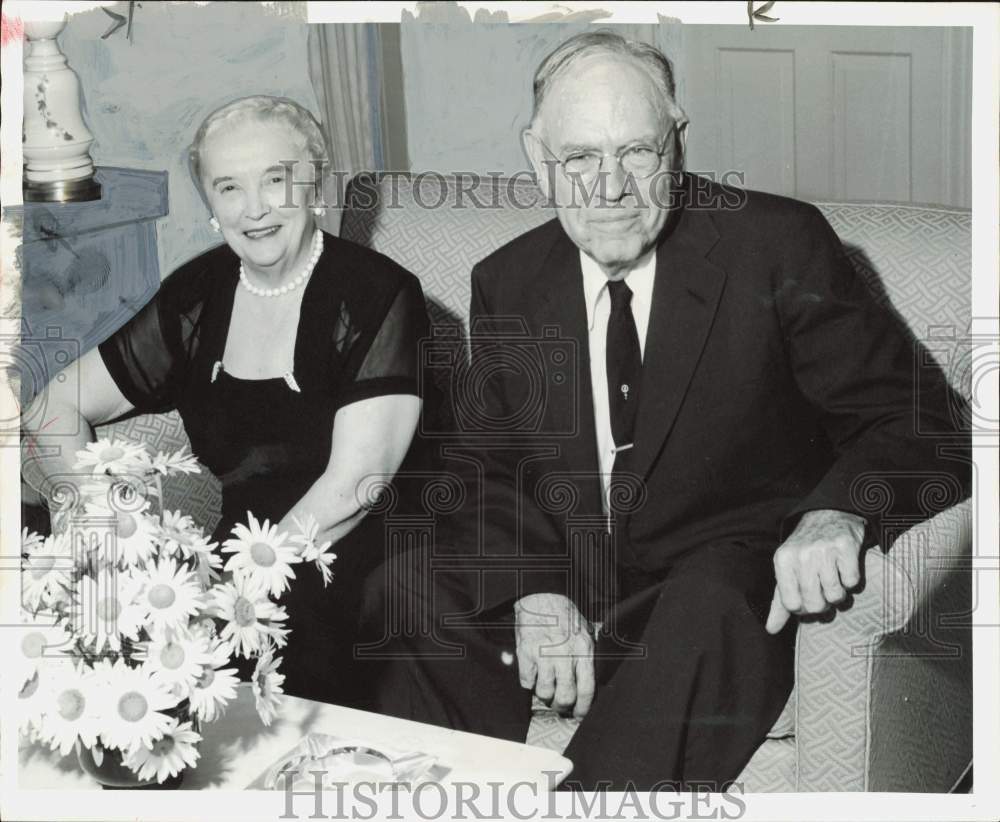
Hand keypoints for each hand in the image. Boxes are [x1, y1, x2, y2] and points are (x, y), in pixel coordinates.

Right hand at [513, 593, 594, 718]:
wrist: (540, 595)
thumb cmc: (564, 614)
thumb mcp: (584, 631)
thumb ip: (587, 655)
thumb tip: (589, 683)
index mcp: (583, 648)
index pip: (587, 688)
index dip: (584, 707)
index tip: (579, 714)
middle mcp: (564, 653)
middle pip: (566, 696)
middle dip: (563, 707)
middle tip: (561, 706)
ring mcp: (544, 653)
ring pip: (545, 693)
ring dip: (545, 696)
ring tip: (546, 690)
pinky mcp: (525, 653)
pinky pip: (526, 682)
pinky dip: (529, 683)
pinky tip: (533, 675)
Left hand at [766, 509, 865, 633]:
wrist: (828, 516)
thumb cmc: (805, 550)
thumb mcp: (787, 571)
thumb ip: (779, 602)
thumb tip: (771, 629)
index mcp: (783, 561)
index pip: (791, 604)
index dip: (803, 608)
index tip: (808, 599)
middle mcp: (800, 555)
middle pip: (815, 603)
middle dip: (823, 604)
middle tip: (823, 590)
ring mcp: (823, 549)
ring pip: (835, 595)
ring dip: (838, 593)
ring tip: (834, 579)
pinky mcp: (845, 546)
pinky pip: (852, 582)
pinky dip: (851, 580)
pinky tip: (844, 567)